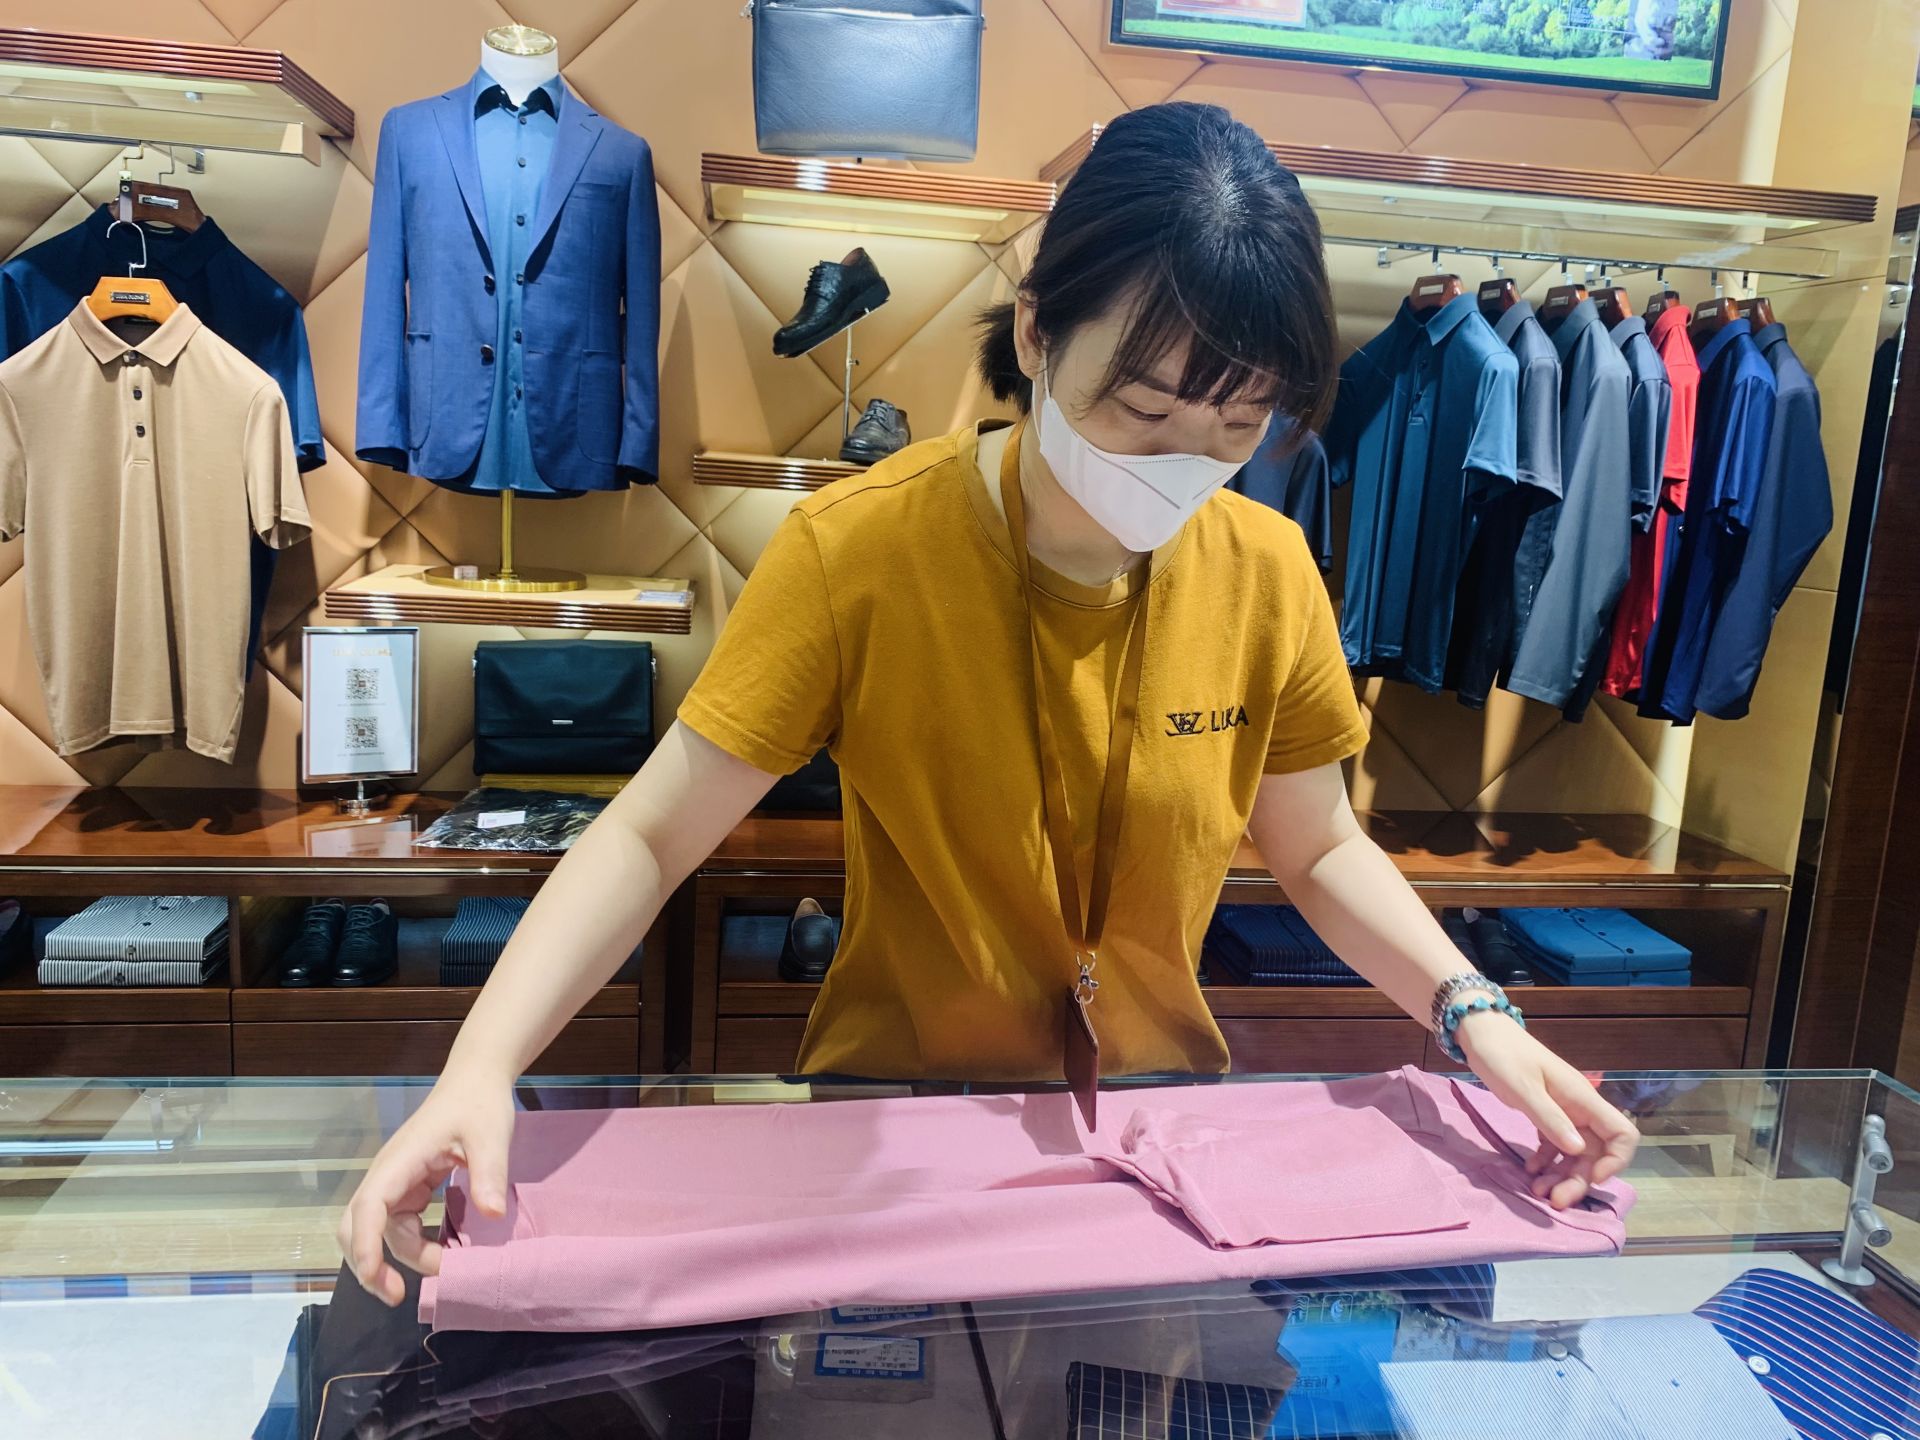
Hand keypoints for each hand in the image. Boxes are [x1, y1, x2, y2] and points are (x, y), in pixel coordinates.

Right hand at [336, 1072, 514, 1305]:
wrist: (476, 1082)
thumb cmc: (480, 1104)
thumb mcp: (491, 1136)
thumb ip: (489, 1174)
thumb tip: (492, 1215)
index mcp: (399, 1161)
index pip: (368, 1207)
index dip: (366, 1246)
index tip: (377, 1278)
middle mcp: (388, 1174)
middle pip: (357, 1227)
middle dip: (369, 1264)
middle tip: (397, 1296)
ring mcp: (396, 1182)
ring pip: (379, 1231)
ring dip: (397, 1257)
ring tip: (440, 1271)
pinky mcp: (409, 1188)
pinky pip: (399, 1224)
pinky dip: (412, 1244)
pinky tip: (439, 1253)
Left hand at [1455, 1012, 1638, 1210]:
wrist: (1479, 1032)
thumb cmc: (1503, 1056)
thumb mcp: (1523, 1089)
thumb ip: (1549, 1119)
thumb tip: (1578, 1151)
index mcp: (1582, 1099)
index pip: (1622, 1133)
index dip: (1616, 1160)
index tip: (1592, 1177)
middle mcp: (1578, 1108)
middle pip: (1595, 1153)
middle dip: (1579, 1180)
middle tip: (1554, 1201)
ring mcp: (1562, 1112)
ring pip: (1574, 1153)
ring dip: (1561, 1176)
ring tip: (1537, 1192)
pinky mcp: (1544, 1114)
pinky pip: (1554, 1145)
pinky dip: (1546, 1162)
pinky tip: (1529, 1171)